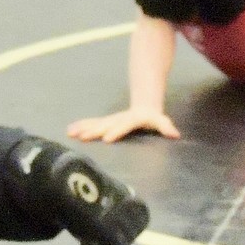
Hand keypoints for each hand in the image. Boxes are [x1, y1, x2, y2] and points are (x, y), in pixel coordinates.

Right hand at [66, 108, 180, 143]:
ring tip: (71, 133)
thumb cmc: (153, 118)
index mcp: (132, 119)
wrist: (143, 106)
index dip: (116, 131)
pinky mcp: (105, 122)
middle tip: (83, 136)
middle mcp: (119, 119)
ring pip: (95, 123)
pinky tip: (70, 131)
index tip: (107, 138)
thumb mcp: (161, 121)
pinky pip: (91, 124)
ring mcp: (111, 120)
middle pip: (106, 124)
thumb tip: (175, 134)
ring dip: (83, 128)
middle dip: (94, 130)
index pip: (124, 125)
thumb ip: (166, 127)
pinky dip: (81, 126)